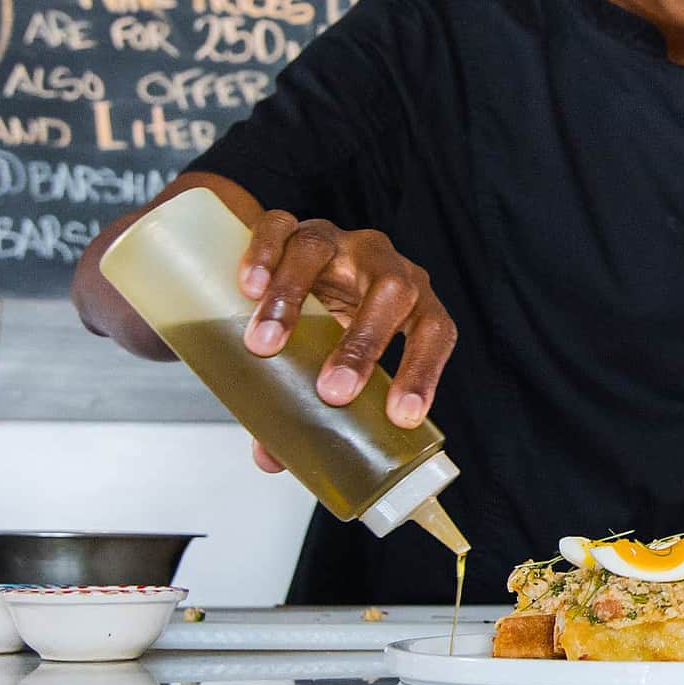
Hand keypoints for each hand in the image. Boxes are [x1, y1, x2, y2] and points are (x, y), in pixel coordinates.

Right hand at [238, 210, 456, 473]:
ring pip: (325, 253)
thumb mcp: (329, 364)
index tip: (401, 417)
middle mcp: (383, 265)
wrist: (294, 268)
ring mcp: (338, 241)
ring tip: (264, 345)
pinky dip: (264, 254)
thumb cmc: (326, 325)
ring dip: (293, 298)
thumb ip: (306, 408)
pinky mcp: (292, 225)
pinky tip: (248, 287)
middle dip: (364, 342)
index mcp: (412, 305)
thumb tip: (273, 460)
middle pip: (392, 290)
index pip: (435, 332)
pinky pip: (280, 226)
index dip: (424, 372)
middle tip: (330, 391)